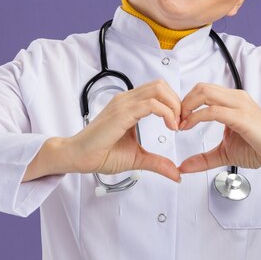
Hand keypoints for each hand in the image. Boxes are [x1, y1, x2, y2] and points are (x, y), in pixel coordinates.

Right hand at [66, 79, 181, 181]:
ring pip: (158, 90)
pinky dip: (166, 113)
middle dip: (177, 102)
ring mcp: (123, 104)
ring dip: (174, 106)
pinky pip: (151, 104)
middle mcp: (126, 99)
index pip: (158, 91)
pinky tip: (169, 127)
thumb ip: (157, 163)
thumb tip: (176, 174)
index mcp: (130, 105)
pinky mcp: (122, 113)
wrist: (79, 157)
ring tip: (176, 125)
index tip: (180, 124)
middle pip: (161, 85)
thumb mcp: (137, 158)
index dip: (174, 104)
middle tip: (181, 123)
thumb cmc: (101, 154)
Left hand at [177, 83, 260, 173]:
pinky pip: (213, 111)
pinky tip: (189, 127)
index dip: (185, 104)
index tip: (177, 121)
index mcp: (232, 101)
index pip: (202, 91)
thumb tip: (183, 166)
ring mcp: (240, 105)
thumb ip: (204, 158)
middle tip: (175, 121)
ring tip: (180, 125)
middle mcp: (236, 98)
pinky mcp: (243, 117)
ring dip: (186, 107)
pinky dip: (196, 117)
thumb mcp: (225, 153)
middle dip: (182, 103)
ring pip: (204, 93)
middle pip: (200, 87)